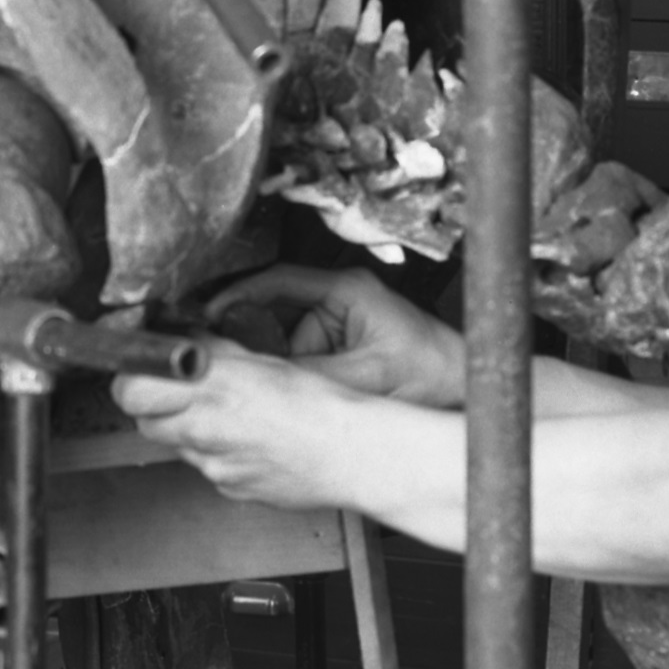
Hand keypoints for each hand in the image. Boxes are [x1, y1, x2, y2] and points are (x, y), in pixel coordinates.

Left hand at [110, 343, 401, 513]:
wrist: (351, 454)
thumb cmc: (317, 404)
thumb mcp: (262, 362)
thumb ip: (217, 354)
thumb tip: (189, 344)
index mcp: (209, 389)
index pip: (131, 390)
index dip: (132, 380)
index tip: (142, 371)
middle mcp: (203, 430)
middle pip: (145, 421)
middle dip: (156, 406)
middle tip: (180, 392)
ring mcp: (214, 466)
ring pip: (178, 446)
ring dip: (190, 429)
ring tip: (228, 415)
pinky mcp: (229, 488)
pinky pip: (209, 467)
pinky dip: (220, 453)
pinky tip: (251, 441)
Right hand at [205, 263, 458, 407]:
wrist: (460, 388)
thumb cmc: (430, 372)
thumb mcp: (367, 376)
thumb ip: (313, 374)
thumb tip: (261, 380)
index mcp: (346, 289)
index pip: (277, 280)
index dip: (236, 295)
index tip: (208, 314)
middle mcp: (337, 298)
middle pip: (269, 307)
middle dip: (243, 332)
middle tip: (217, 354)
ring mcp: (335, 321)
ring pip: (278, 334)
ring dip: (263, 356)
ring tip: (244, 376)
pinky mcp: (336, 344)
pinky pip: (293, 352)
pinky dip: (280, 369)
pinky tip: (270, 387)